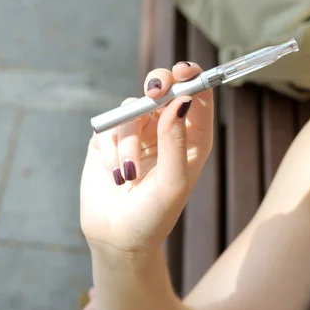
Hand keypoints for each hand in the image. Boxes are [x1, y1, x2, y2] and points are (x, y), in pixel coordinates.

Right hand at [80, 62, 213, 256]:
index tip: (182, 72)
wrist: (117, 238)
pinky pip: (110, 125)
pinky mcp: (112, 138)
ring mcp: (139, 131)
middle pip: (166, 86)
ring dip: (129, 140)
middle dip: (159, 84)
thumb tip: (181, 100)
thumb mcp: (173, 180)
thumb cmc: (155, 215)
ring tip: (129, 174)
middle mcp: (167, 129)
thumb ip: (175, 140)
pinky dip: (111, 148)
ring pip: (133, 108)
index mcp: (193, 137)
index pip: (198, 95)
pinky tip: (115, 174)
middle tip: (153, 92)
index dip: (193, 77)